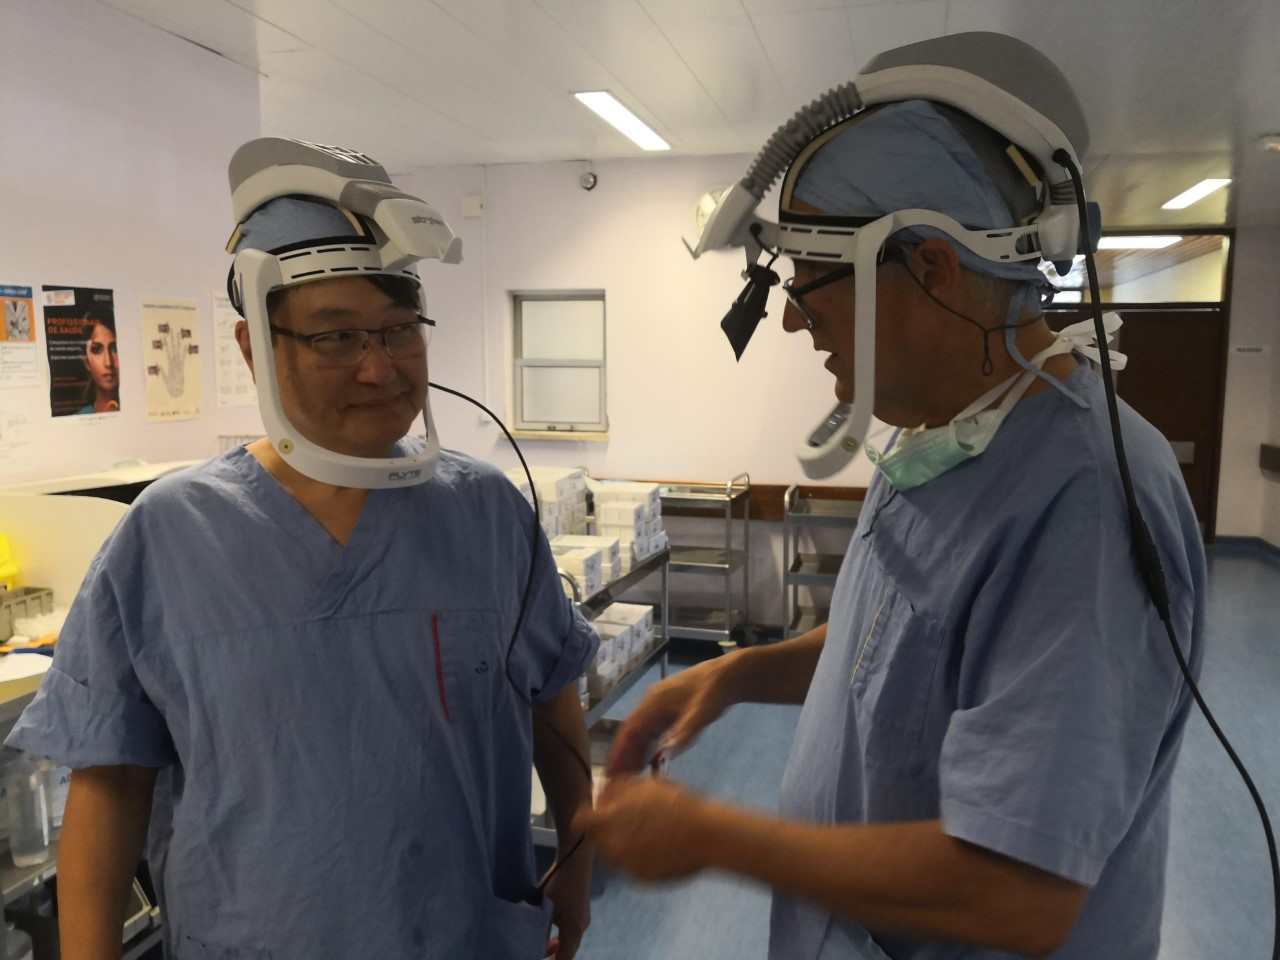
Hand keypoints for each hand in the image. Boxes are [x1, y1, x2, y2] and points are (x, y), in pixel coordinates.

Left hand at [541, 824, 592, 959]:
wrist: (576, 856)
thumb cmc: (560, 881)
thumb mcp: (546, 907)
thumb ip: (541, 931)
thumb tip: (536, 948)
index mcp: (575, 930)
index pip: (564, 959)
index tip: (535, 958)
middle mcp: (582, 927)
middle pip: (568, 951)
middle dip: (551, 955)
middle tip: (533, 952)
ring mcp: (583, 918)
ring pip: (569, 940)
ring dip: (555, 944)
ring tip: (539, 941)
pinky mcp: (581, 909)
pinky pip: (570, 929)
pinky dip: (559, 934)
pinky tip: (548, 927)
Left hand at [574, 776, 715, 881]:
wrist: (708, 837)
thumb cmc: (678, 805)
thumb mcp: (646, 786)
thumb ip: (618, 789)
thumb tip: (604, 793)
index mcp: (610, 823)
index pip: (580, 822)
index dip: (588, 813)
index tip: (601, 808)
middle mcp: (614, 849)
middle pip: (597, 839)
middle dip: (606, 828)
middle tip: (628, 817)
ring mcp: (628, 868)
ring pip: (613, 855)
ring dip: (620, 843)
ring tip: (645, 830)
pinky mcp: (643, 880)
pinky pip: (632, 866)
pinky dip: (638, 856)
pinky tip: (658, 845)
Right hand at [606, 657, 735, 775]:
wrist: (727, 677)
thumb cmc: (713, 691)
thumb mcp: (701, 712)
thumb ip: (686, 731)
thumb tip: (669, 751)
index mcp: (654, 701)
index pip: (630, 728)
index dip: (621, 749)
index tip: (614, 768)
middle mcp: (652, 705)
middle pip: (633, 733)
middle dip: (625, 755)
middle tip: (619, 780)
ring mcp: (659, 709)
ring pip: (642, 734)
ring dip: (635, 753)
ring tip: (630, 776)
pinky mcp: (668, 714)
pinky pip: (653, 734)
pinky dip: (648, 748)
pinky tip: (647, 763)